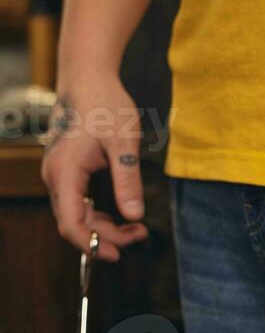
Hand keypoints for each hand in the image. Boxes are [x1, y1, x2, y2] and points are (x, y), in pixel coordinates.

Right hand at [41, 73, 148, 260]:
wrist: (88, 77)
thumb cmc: (105, 103)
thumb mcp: (124, 141)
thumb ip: (128, 180)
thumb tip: (135, 216)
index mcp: (65, 172)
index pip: (71, 224)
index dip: (92, 245)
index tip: (117, 254)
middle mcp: (56, 176)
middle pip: (75, 223)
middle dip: (106, 236)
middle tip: (140, 235)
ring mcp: (58, 173)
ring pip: (77, 213)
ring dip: (104, 225)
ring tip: (137, 228)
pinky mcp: (66, 170)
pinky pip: (78, 201)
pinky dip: (98, 212)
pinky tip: (121, 212)